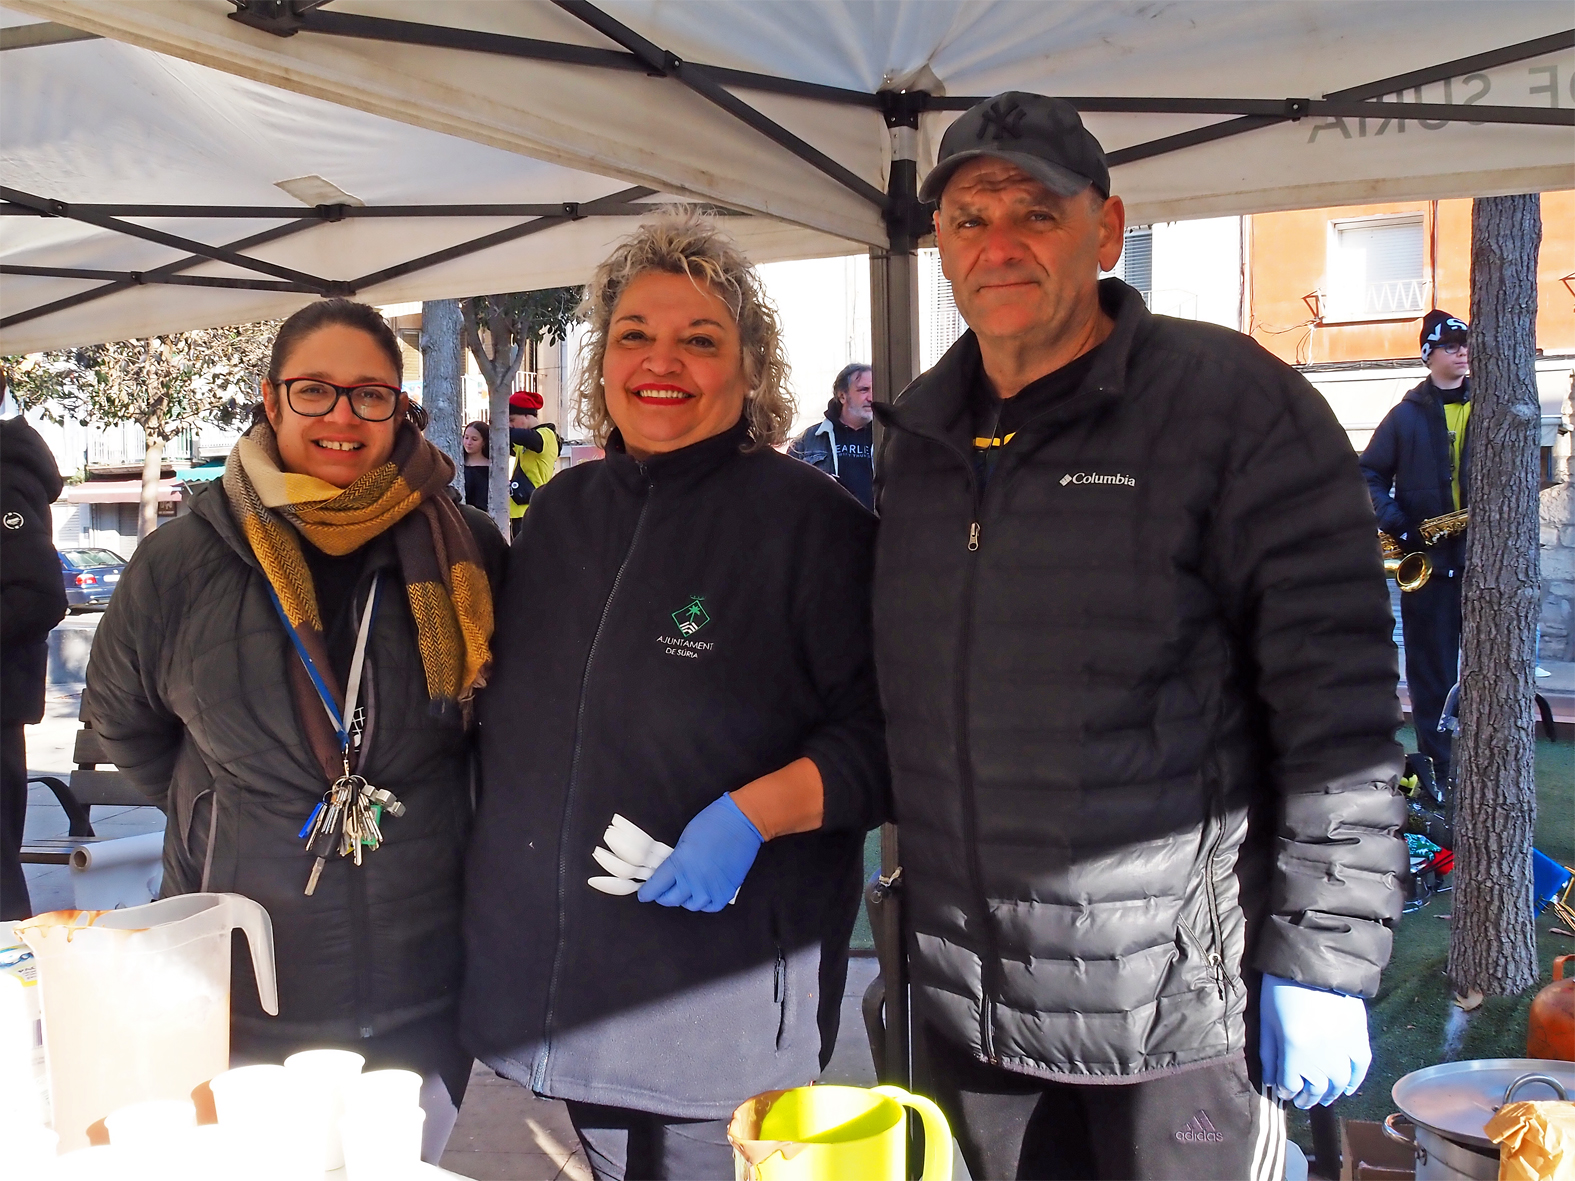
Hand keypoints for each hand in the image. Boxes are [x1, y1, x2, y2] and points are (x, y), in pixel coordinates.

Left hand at [637, 794, 762, 911]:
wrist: (741, 822)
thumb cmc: (712, 823)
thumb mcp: (685, 838)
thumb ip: (676, 859)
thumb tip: (669, 872)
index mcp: (680, 863)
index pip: (656, 886)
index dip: (648, 893)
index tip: (644, 895)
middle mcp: (694, 880)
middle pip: (671, 899)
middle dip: (664, 896)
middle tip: (663, 892)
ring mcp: (711, 887)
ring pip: (691, 905)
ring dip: (685, 899)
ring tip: (685, 891)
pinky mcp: (727, 891)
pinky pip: (711, 906)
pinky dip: (705, 903)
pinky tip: (703, 894)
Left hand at [1259, 974, 1371, 1108]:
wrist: (1313, 958)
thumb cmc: (1281, 986)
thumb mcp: (1267, 1019)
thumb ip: (1270, 1054)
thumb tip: (1272, 1081)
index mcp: (1295, 1048)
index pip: (1291, 1084)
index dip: (1286, 1090)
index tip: (1283, 1090)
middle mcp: (1322, 1053)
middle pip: (1317, 1088)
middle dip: (1307, 1097)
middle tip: (1301, 1100)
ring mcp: (1344, 1046)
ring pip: (1339, 1083)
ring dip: (1330, 1095)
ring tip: (1321, 1098)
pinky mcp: (1360, 1036)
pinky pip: (1360, 1068)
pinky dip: (1355, 1081)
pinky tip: (1347, 1089)